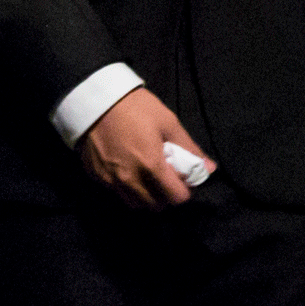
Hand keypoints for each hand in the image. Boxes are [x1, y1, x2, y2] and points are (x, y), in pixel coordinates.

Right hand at [77, 86, 211, 208]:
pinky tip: (128, 171)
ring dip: (146, 197)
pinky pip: (116, 193)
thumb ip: (189, 148)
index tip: (183, 181)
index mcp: (151, 165)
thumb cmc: (136, 108)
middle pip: (155, 205)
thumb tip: (210, 168)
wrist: (95, 100)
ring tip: (147, 178)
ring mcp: (111, 180)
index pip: (175, 197)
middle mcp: (130, 179)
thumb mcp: (168, 122)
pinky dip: (126, 189)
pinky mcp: (96, 177)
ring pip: (134, 204)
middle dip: (165, 196)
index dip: (184, 191)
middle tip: (166, 179)